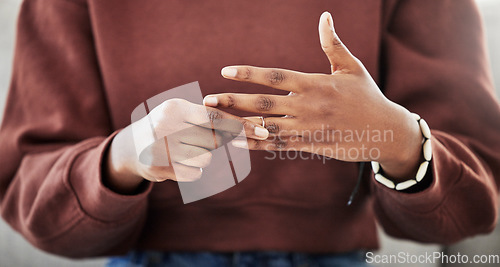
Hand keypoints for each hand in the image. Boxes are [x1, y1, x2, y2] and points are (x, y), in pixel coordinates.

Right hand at [104, 98, 268, 193]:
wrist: (132, 148)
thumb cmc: (167, 126)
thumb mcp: (182, 113)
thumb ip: (211, 117)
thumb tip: (253, 126)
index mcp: (174, 108)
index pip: (216, 116)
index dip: (241, 125)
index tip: (264, 131)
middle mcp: (165, 126)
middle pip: (213, 139)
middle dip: (212, 141)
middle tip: (195, 138)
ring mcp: (161, 149)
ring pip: (206, 158)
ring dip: (201, 156)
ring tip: (182, 149)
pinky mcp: (160, 170)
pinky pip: (194, 173)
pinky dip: (191, 169)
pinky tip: (176, 161)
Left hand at [203, 12, 421, 180]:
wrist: (385, 131)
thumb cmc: (368, 96)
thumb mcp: (351, 67)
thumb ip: (332, 44)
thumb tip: (325, 15)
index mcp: (315, 84)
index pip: (275, 76)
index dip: (249, 73)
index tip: (225, 71)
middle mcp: (307, 106)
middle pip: (263, 104)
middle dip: (233, 102)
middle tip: (207, 101)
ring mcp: (307, 128)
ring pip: (266, 128)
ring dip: (238, 126)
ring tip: (214, 124)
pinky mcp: (310, 146)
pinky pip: (278, 146)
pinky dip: (256, 145)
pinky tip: (236, 143)